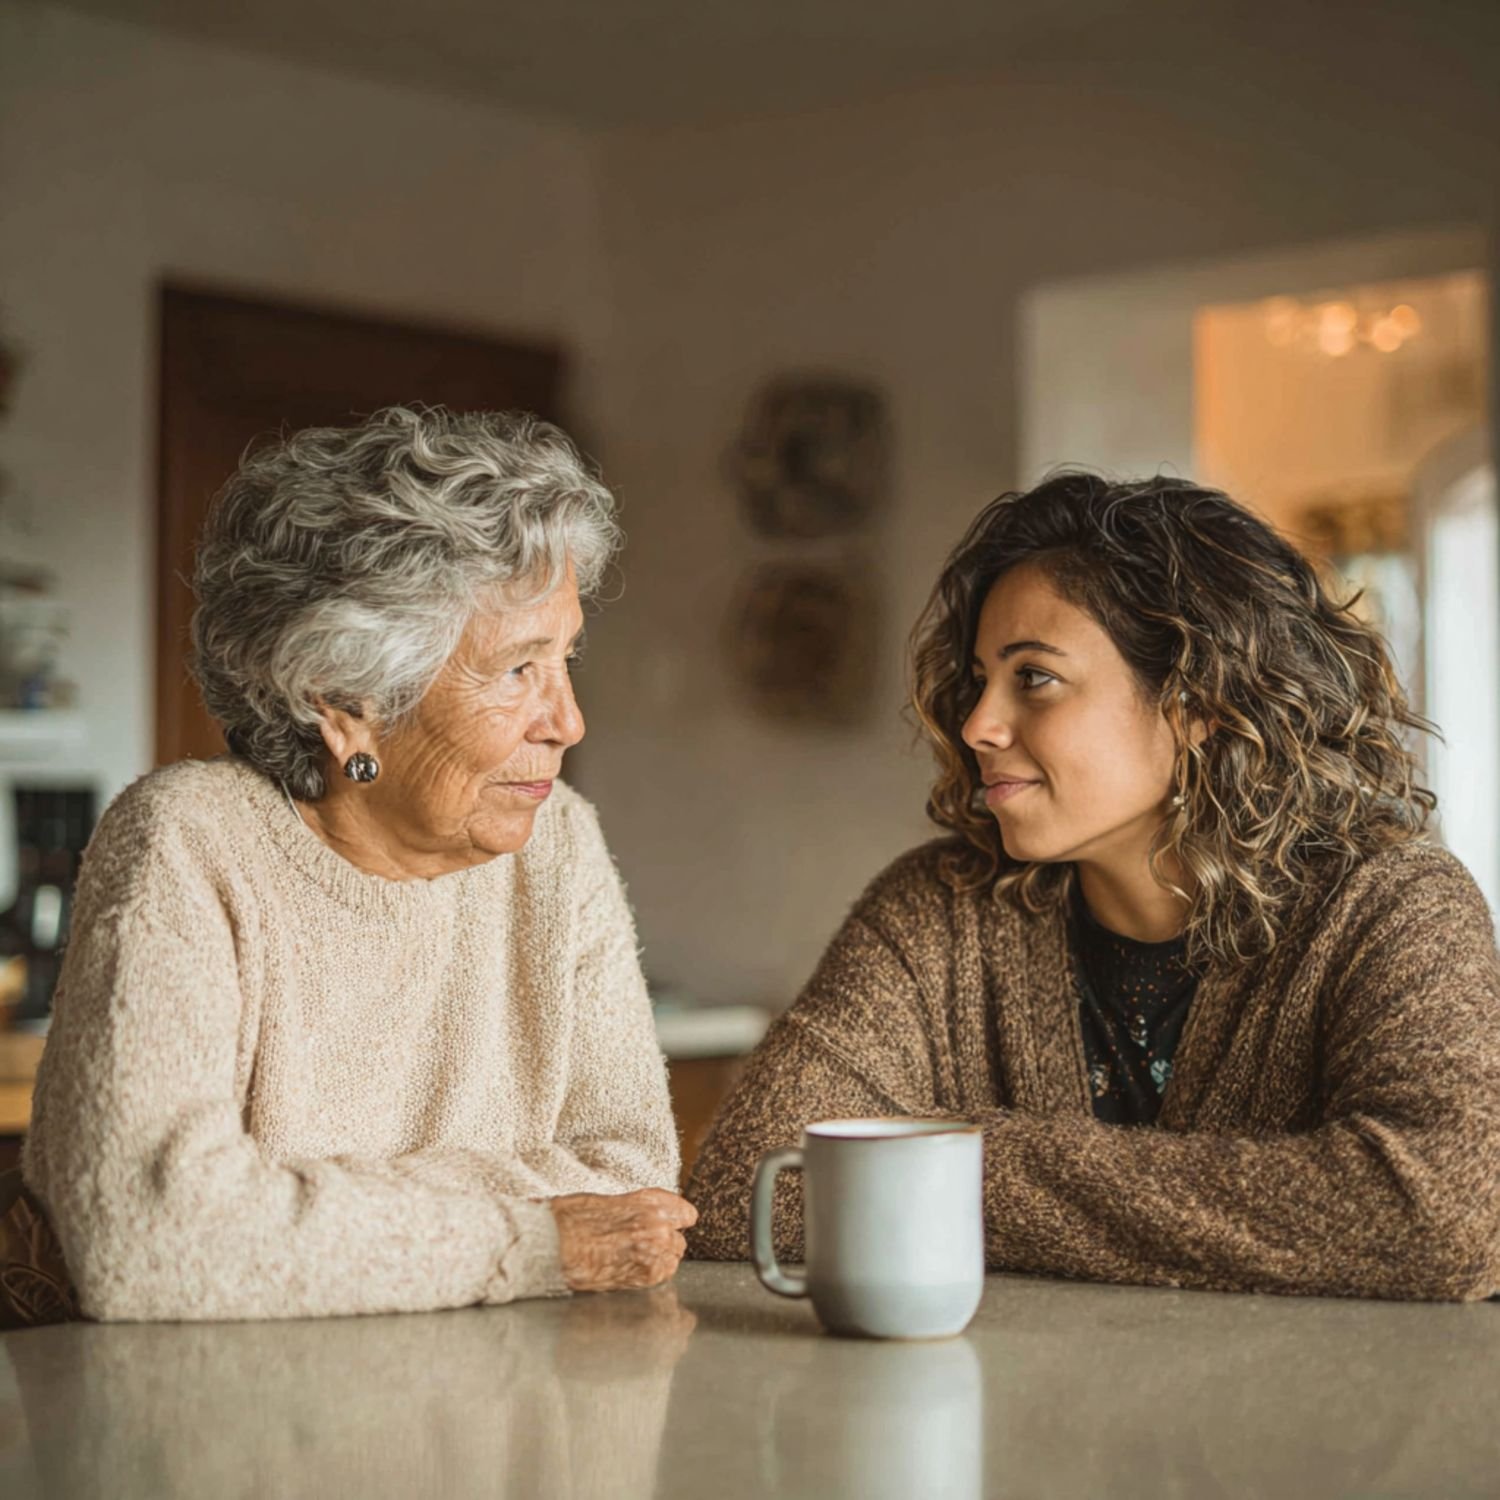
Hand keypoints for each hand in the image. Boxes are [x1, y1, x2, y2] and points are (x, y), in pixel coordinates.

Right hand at [549, 1189, 697, 1292]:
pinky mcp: (644, 1278)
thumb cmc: (572, 1219)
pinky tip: (630, 1272)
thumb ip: (637, 1210)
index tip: (675, 1225)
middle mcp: (658, 1227)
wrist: (555, 1243)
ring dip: (659, 1261)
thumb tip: (644, 1219)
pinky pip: (661, 1277)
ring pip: (672, 1260)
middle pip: (678, 1240)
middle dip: (664, 1244)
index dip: (678, 1221)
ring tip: (633, 1260)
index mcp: (650, 1202)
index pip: (685, 1214)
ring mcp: (653, 1254)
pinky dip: (650, 1276)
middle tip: (640, 1246)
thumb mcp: (609, 1201)